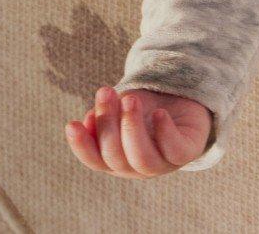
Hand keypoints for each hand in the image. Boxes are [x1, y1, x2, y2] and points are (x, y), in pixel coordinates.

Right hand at [65, 85, 212, 177]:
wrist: (177, 97)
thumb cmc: (141, 106)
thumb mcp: (117, 108)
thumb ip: (101, 117)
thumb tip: (89, 124)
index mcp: (116, 158)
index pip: (95, 160)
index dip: (82, 147)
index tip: (71, 124)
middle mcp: (137, 166)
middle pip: (116, 156)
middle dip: (107, 123)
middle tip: (106, 91)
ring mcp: (162, 162)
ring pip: (143, 159)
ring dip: (132, 128)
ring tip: (129, 98)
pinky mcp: (186, 151)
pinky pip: (175, 151)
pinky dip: (164, 132)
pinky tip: (158, 112)